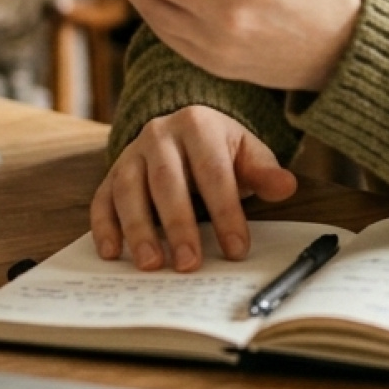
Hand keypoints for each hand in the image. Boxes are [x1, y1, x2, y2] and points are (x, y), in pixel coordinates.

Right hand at [90, 106, 296, 270]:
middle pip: (167, 181)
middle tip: (189, 264)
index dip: (226, 211)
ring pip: (128, 189)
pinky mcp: (110, 174)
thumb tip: (287, 186)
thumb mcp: (246, 152)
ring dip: (138, 229)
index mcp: (198, 123)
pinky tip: (112, 253)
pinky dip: (104, 227)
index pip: (213, 170)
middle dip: (178, 225)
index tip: (237, 249)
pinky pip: (101, 200)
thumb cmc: (219, 149)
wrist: (184, 131)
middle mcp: (159, 134)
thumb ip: (264, 171)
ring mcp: (131, 154)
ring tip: (152, 264)